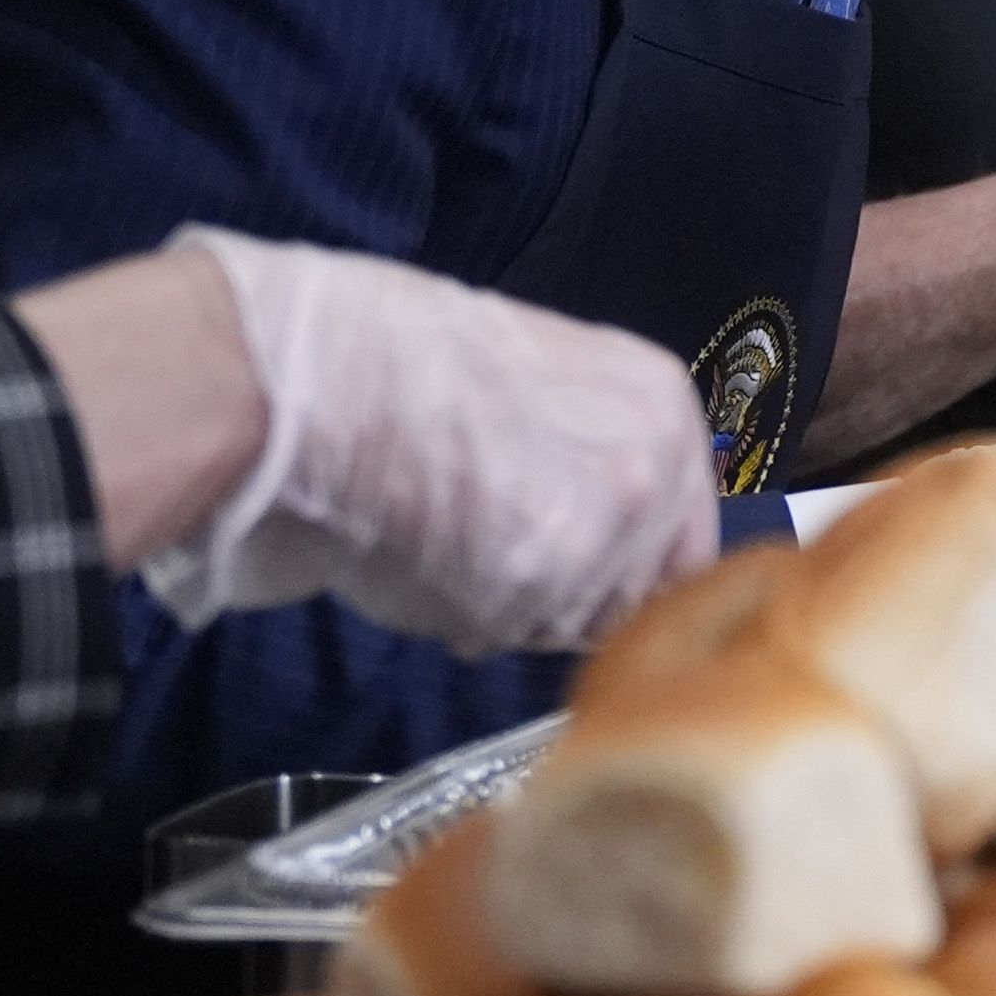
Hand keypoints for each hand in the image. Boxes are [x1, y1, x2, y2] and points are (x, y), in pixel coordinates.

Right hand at [125, 233, 716, 653]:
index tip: (572, 566)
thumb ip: (595, 454)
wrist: (312, 381)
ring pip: (568, 623)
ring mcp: (600, 536)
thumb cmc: (397, 360)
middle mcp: (653, 474)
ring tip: (443, 542)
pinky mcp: (534, 589)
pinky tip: (417, 557)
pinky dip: (458, 617)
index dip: (623, 565)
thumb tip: (605, 531)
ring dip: (510, 608)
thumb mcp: (541, 382)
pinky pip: (504, 635)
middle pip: (632, 592)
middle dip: (566, 591)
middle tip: (486, 548)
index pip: (683, 541)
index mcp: (664, 409)